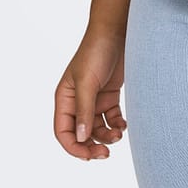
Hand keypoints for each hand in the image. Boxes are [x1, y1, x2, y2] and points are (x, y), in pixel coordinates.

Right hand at [54, 28, 127, 160]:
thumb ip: (84, 111)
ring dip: (107, 135)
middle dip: (92, 146)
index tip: (89, 155)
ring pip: (98, 128)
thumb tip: (81, 139)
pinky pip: (111, 118)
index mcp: (64, 99)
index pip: (63, 132)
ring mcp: (94, 99)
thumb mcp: (87, 82)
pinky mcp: (109, 95)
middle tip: (106, 153)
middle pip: (81, 134)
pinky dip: (117, 124)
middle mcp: (77, 102)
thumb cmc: (96, 52)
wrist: (117, 32)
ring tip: (119, 134)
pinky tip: (123, 124)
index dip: (74, 147)